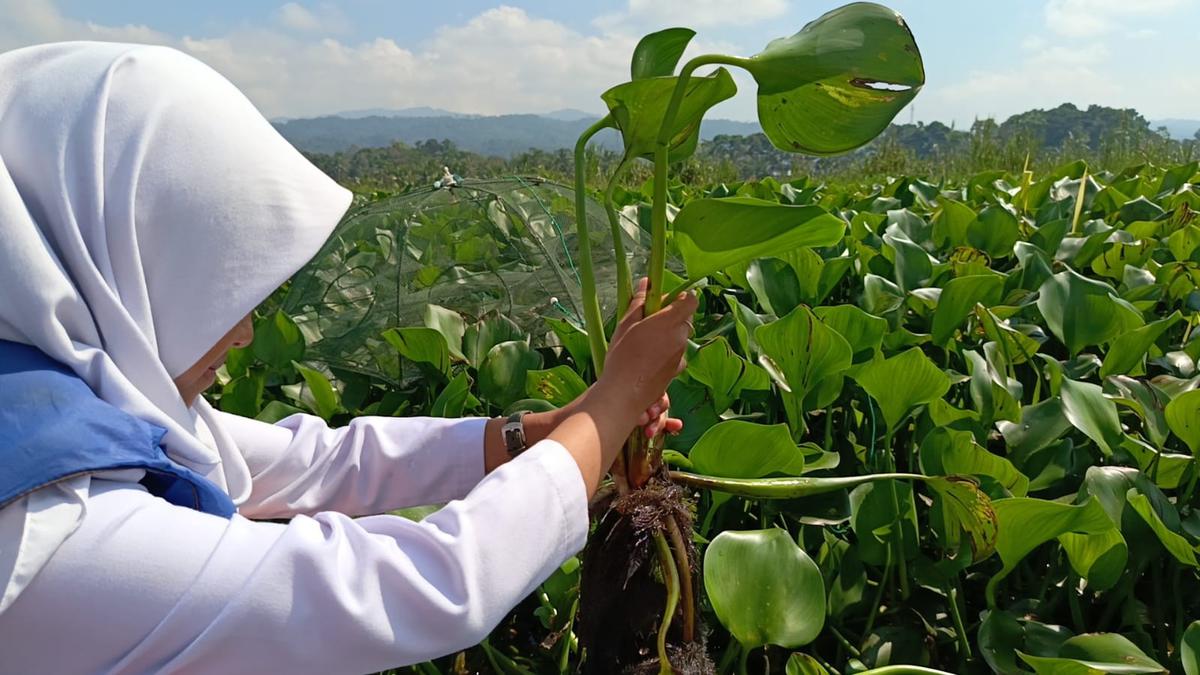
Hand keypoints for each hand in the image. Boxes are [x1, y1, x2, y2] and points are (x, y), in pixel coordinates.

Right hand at [597, 278, 697, 429]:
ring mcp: (680, 355)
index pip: (691, 299)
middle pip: (685, 318)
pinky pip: (676, 354)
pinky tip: (648, 359)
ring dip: (668, 335)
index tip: (664, 300)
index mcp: (669, 321)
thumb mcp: (626, 324)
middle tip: (649, 321)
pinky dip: (667, 353)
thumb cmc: (622, 357)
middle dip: (671, 316)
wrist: (624, 393)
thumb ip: (639, 302)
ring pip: (680, 337)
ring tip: (644, 343)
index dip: (681, 296)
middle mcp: (680, 337)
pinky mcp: (677, 370)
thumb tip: (646, 283)